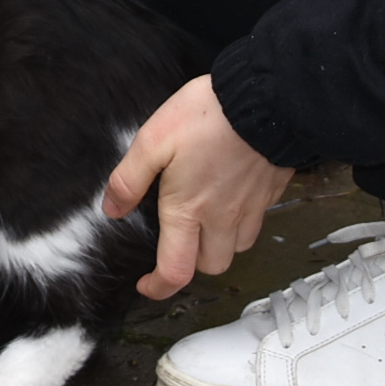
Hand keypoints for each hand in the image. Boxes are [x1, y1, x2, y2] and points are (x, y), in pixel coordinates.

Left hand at [104, 76, 294, 300]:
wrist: (267, 98)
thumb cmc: (209, 116)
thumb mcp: (153, 140)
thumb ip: (129, 178)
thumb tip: (113, 208)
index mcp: (189, 210)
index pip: (176, 271)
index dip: (159, 287)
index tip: (147, 284)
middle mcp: (223, 216)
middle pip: (211, 266)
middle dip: (192, 262)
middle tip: (178, 241)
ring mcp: (252, 206)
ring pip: (238, 247)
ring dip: (220, 243)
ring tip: (207, 219)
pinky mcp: (272, 191)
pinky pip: (258, 220)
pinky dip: (244, 219)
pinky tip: (233, 194)